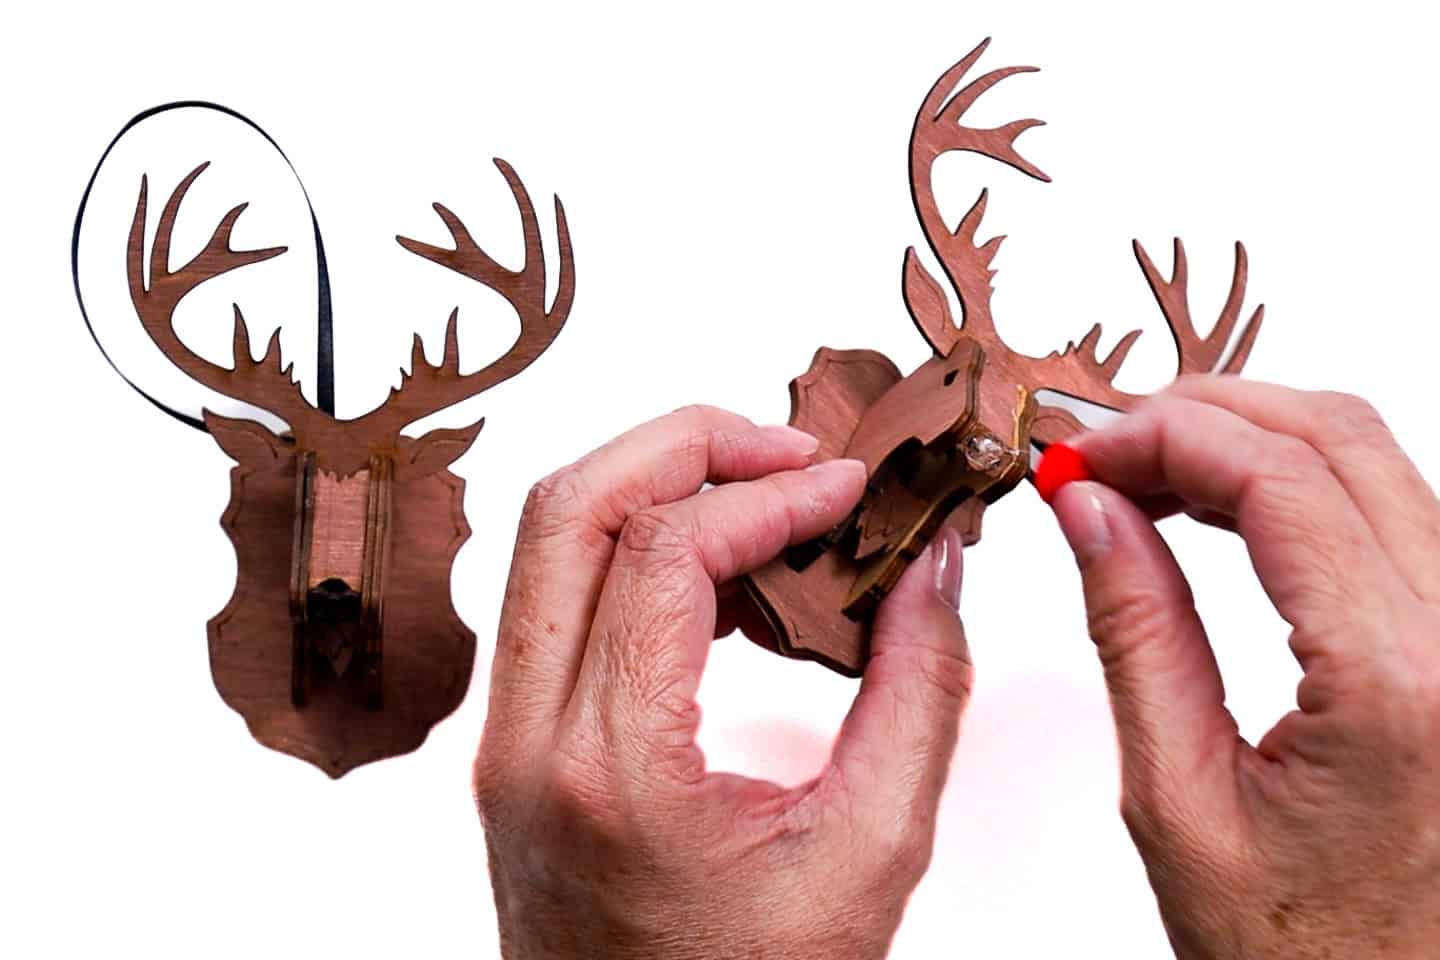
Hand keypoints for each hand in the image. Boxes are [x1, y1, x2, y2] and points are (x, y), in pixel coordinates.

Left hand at [477, 405, 971, 958]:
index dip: (770, 494)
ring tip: (765, 498)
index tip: (849, 494)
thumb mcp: (869, 855)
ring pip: (547, 540)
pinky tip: (721, 571)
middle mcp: (530, 740)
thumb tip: (932, 571)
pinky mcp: (517, 742)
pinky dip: (632, 546)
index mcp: (612, 768)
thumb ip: (919, 697)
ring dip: (653, 485)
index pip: (663, 551)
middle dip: (688, 444)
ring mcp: (508, 739)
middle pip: (568, 508)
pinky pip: (555, 594)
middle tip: (793, 450)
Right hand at [1050, 377, 1439, 957]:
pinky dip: (1292, 479)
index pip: (1281, 482)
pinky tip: (1219, 503)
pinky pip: (1388, 506)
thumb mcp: (1177, 795)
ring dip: (1247, 437)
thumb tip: (1087, 506)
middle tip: (1102, 450)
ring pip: (1371, 456)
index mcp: (1396, 685)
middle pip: (1338, 437)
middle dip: (1201, 413)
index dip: (1163, 437)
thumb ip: (1135, 629)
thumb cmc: (1298, 942)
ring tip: (1144, 474)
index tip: (1077, 455)